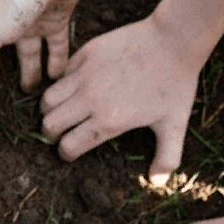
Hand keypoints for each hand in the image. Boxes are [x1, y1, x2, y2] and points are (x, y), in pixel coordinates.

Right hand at [41, 14, 201, 181]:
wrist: (174, 40)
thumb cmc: (176, 85)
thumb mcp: (175, 124)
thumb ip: (167, 157)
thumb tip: (157, 182)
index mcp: (108, 121)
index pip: (68, 146)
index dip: (66, 153)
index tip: (70, 151)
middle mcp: (91, 100)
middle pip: (49, 125)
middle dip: (51, 134)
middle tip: (60, 132)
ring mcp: (85, 75)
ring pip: (47, 99)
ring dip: (51, 109)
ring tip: (61, 111)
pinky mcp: (86, 54)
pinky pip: (61, 74)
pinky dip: (62, 84)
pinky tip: (75, 87)